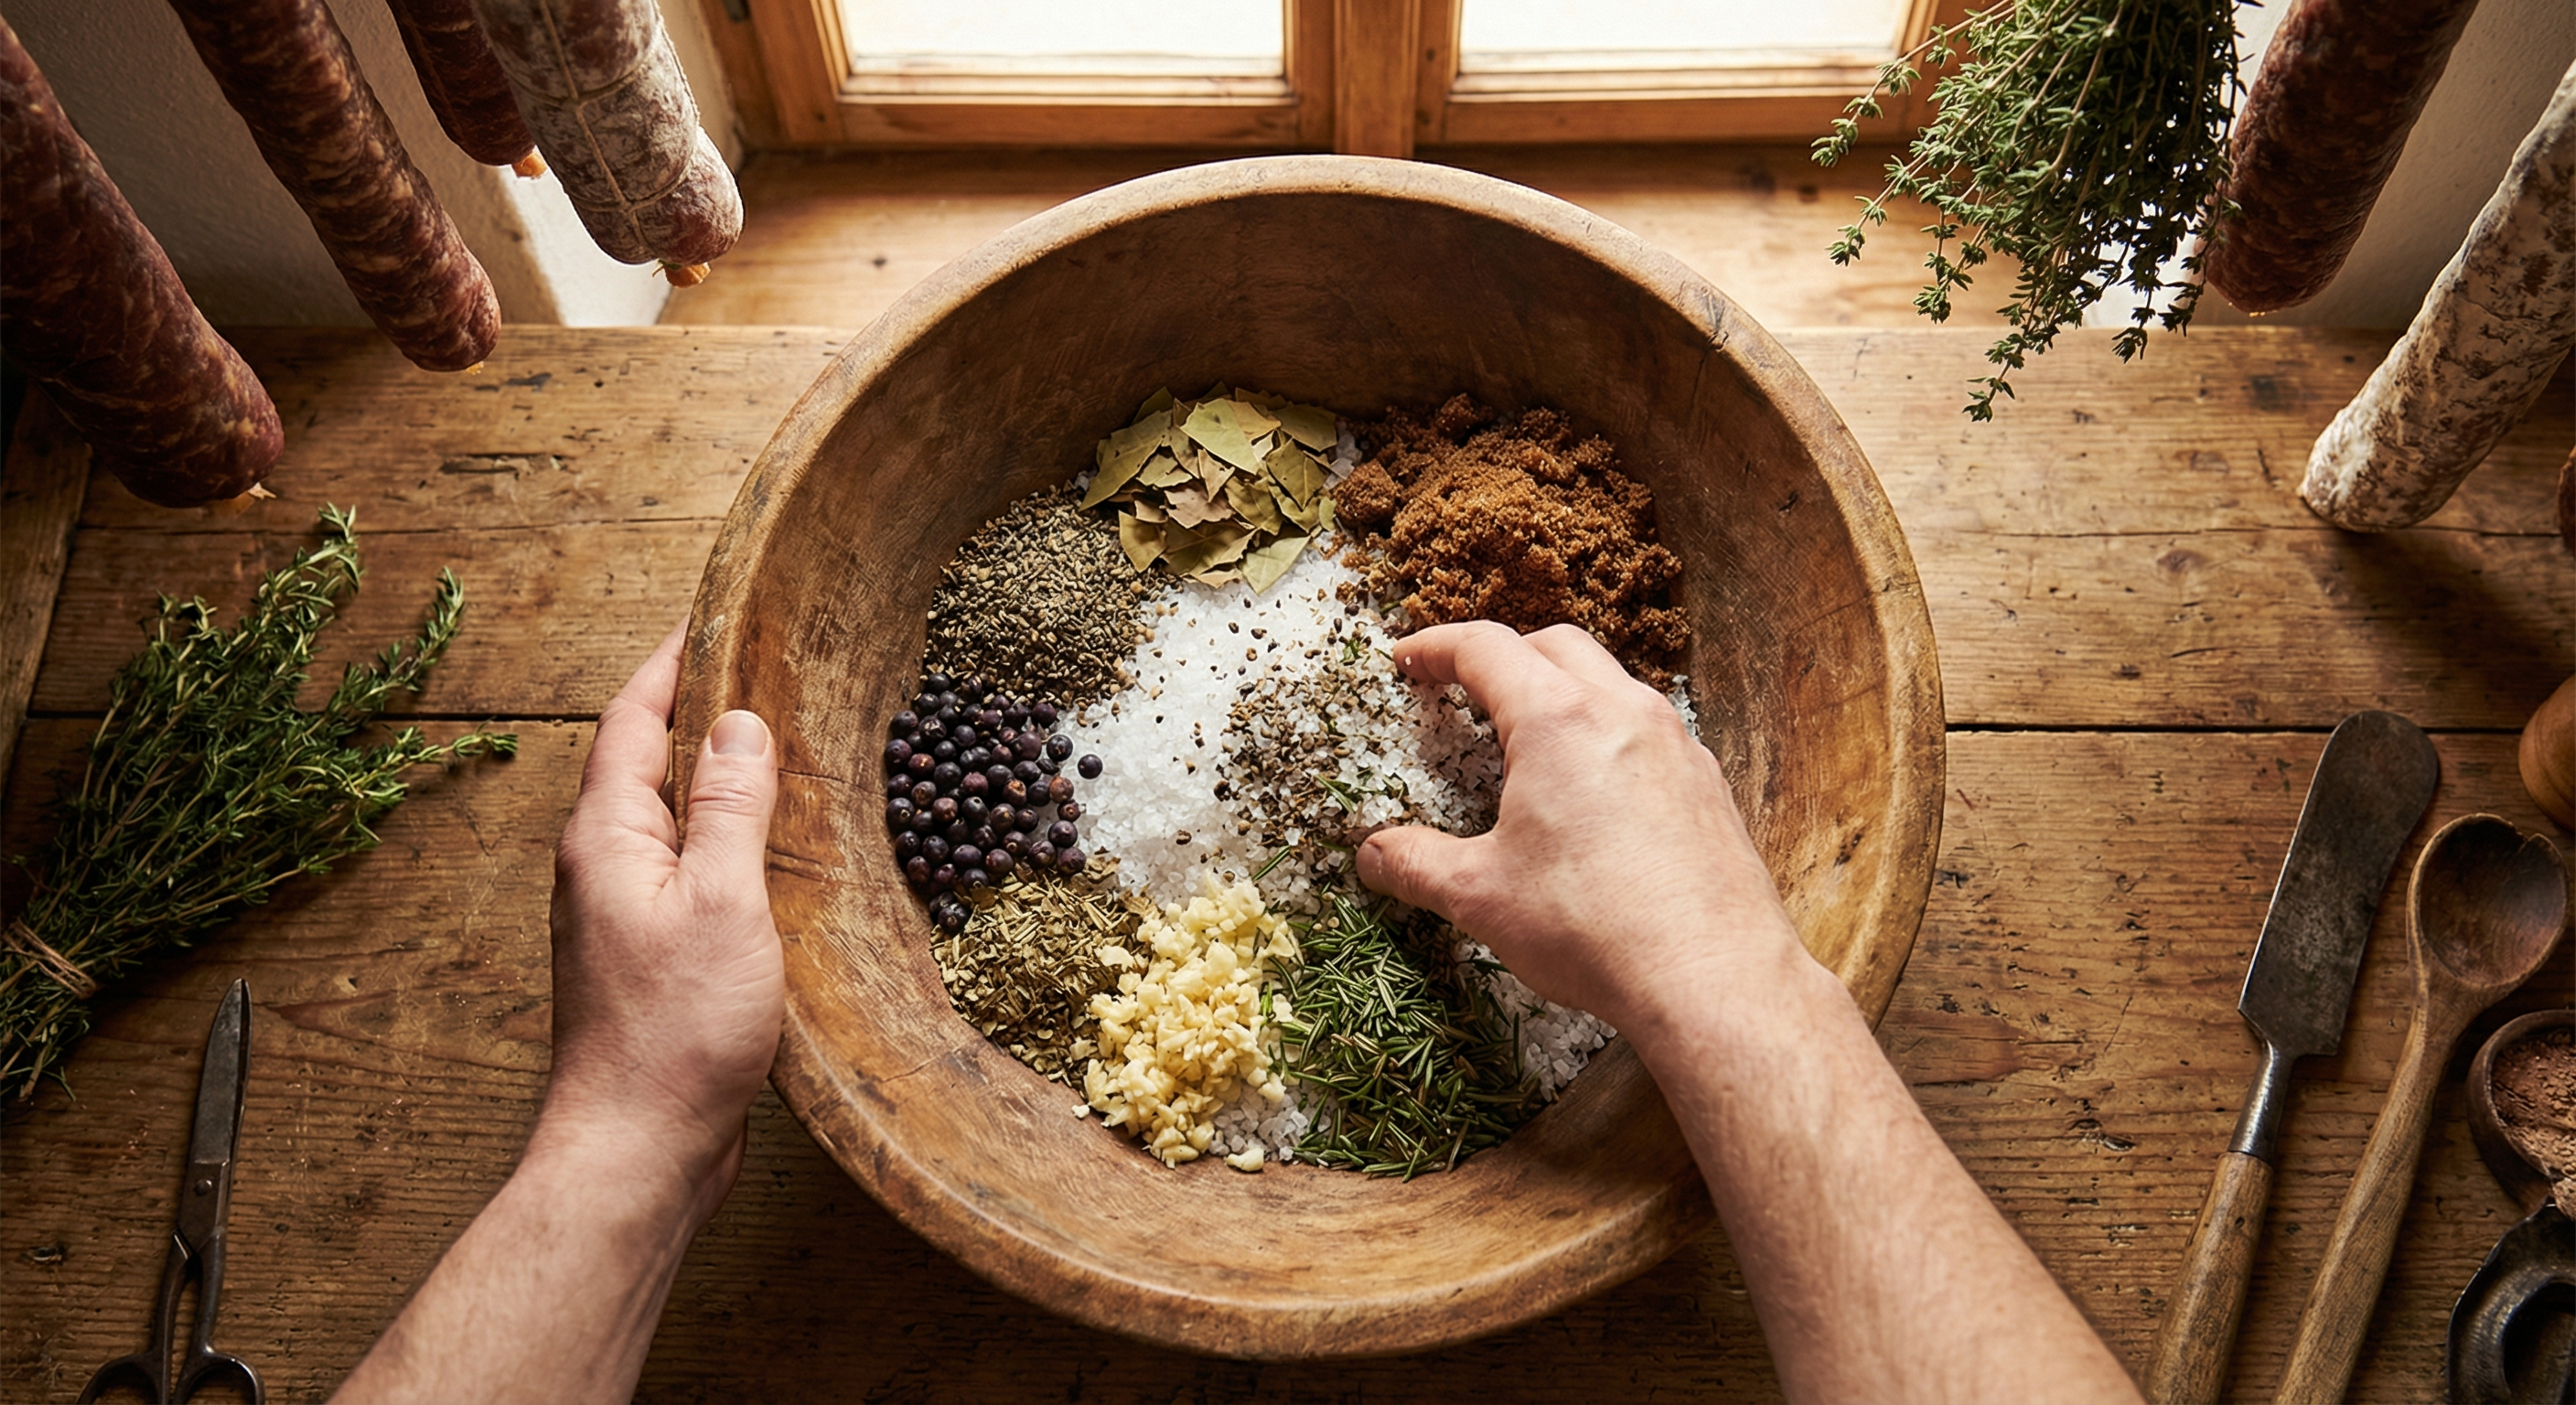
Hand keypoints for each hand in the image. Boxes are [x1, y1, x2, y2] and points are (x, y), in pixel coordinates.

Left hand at [540, 624, 783, 1216]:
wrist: (640, 1147)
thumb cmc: (676, 1030)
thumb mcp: (722, 900)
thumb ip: (730, 806)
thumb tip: (739, 721)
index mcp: (607, 835)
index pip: (632, 717)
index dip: (673, 661)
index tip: (716, 614)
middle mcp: (602, 865)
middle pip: (644, 759)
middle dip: (698, 708)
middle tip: (766, 665)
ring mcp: (621, 912)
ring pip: (668, 817)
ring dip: (716, 777)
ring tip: (781, 744)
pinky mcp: (650, 955)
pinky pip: (686, 867)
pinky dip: (725, 837)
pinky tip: (773, 848)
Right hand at [1355, 622, 1803, 1032]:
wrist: (1712, 979)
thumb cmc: (1595, 928)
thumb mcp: (1481, 896)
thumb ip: (1416, 864)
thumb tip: (1373, 855)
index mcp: (1559, 720)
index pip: (1485, 648)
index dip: (1435, 646)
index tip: (1407, 659)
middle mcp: (1624, 713)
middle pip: (1554, 647)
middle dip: (1502, 655)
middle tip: (1463, 688)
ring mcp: (1676, 745)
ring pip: (1611, 684)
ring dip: (1561, 692)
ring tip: (1527, 739)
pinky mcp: (1708, 785)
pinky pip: (1649, 732)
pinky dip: (1607, 734)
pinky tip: (1592, 791)